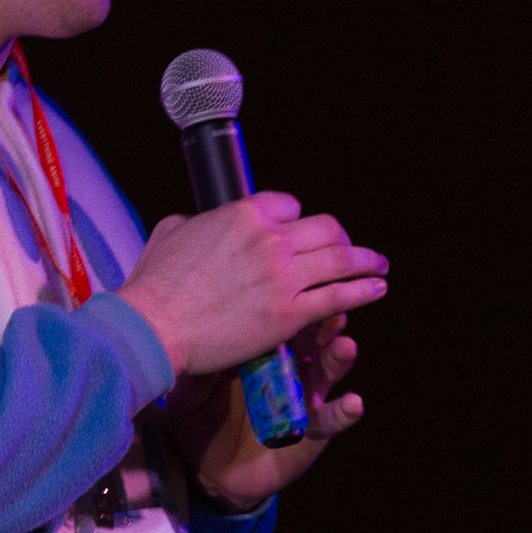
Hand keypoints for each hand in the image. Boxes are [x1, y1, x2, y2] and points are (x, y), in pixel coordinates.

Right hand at [118, 193, 383, 378]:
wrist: (153, 327)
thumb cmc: (155, 284)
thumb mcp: (171, 232)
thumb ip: (198, 222)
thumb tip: (204, 223)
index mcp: (244, 214)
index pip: (289, 205)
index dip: (295, 219)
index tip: (299, 231)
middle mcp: (270, 239)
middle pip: (324, 228)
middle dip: (340, 237)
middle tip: (348, 247)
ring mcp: (284, 277)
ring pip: (341, 260)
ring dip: (365, 260)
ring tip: (377, 265)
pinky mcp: (290, 315)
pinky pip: (339, 297)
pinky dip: (363, 291)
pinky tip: (376, 289)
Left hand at [166, 306, 373, 509]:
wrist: (209, 468)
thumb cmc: (202, 417)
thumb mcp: (192, 388)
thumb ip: (198, 364)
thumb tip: (190, 333)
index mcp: (261, 347)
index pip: (279, 316)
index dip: (289, 300)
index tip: (296, 282)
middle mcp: (290, 366)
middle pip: (312, 335)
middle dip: (324, 320)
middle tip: (333, 305)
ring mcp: (305, 397)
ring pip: (328, 370)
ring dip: (339, 357)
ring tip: (346, 346)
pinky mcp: (313, 432)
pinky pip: (332, 419)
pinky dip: (345, 411)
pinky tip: (354, 403)